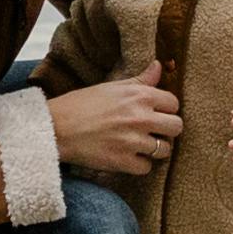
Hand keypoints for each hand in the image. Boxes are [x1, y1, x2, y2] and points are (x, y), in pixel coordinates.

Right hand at [47, 77, 182, 178]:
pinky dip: (138, 165)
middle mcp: (141, 118)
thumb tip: (158, 65)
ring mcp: (133, 141)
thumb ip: (140, 80)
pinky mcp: (123, 162)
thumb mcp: (111, 86)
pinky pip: (147, 168)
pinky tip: (127, 157)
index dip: (165, 109)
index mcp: (139, 95)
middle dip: (167, 130)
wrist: (55, 128)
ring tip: (140, 145)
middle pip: (176, 127)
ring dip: (154, 149)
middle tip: (152, 131)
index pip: (173, 103)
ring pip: (165, 150)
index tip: (155, 113)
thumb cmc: (81, 104)